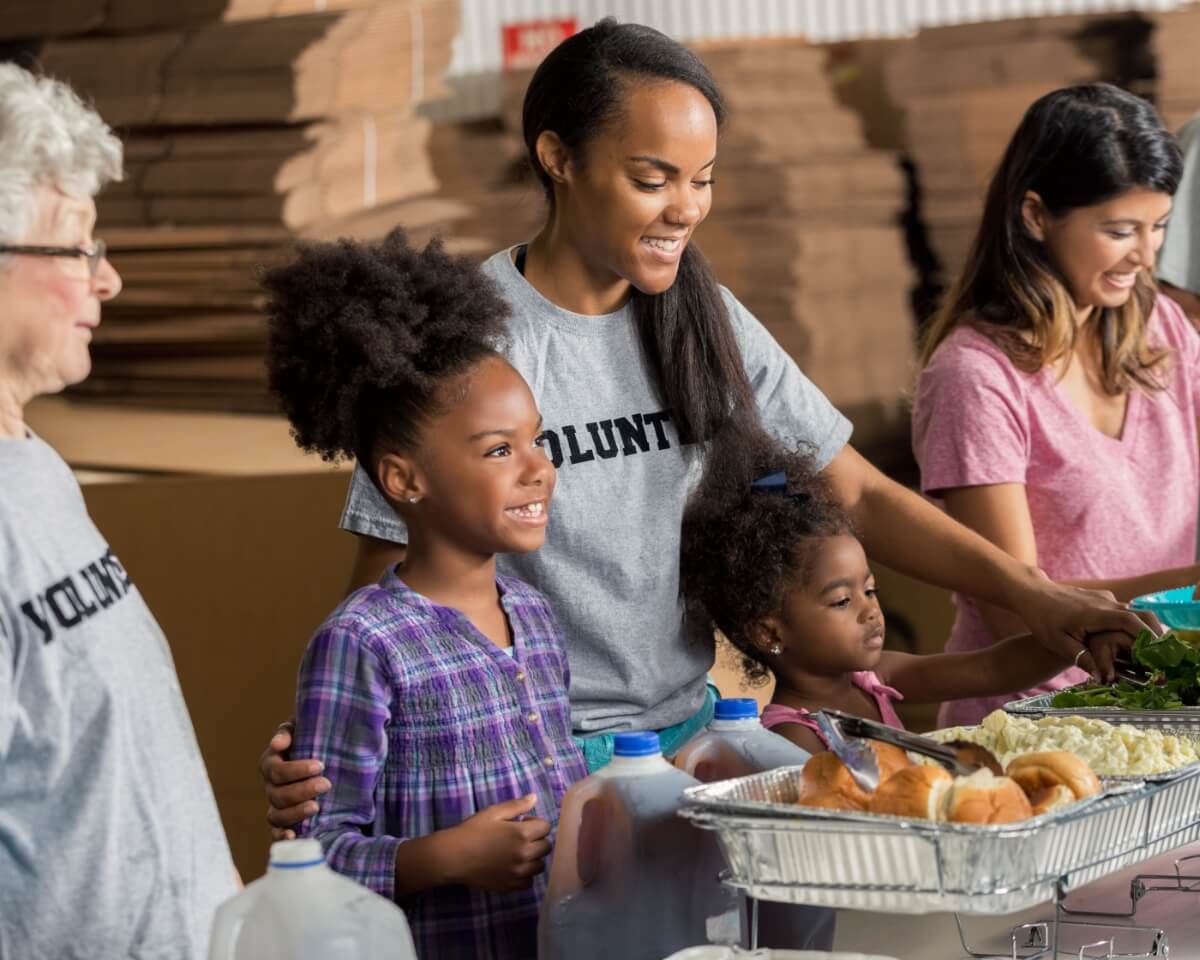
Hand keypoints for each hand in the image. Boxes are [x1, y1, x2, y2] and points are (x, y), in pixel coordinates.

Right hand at [260, 721, 330, 839]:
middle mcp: (270, 786)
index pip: (276, 770)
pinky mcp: (284, 821)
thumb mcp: (302, 729)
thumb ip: (288, 731)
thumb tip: (279, 743)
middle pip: (277, 794)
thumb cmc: (311, 740)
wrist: (324, 759)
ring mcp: (276, 805)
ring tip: (317, 807)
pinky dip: (282, 836)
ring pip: (276, 815)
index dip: (296, 770)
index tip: (320, 766)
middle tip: (326, 784)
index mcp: (271, 763)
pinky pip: (276, 833)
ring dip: (295, 813)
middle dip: (302, 790)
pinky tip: (294, 836)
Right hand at [443, 794, 551, 891]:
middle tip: (520, 838)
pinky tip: (513, 867)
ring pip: (540, 865)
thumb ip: (517, 805)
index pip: (546, 827)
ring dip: (533, 858)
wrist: (453, 856)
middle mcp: (525, 854)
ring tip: (517, 853)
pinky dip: (525, 874)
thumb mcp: (494, 812)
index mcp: (522, 833)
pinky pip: (529, 882)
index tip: (523, 823)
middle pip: (546, 847)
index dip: (536, 822)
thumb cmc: (472, 831)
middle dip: (537, 839)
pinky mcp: (511, 886)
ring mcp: (519, 872)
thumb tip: (535, 798)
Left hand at [1017, 573, 1159, 682]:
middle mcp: (1105, 602)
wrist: (1032, 593)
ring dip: (1144, 629)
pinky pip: (1124, 610)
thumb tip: (1102, 677)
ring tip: (1148, 651)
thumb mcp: (1057, 643)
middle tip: (1158, 655)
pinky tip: (1130, 640)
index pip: (1130, 622)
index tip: (1157, 653)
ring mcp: (1104, 598)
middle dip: (1154, 634)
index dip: (1147, 636)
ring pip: (1134, 612)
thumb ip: (1081, 658)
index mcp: (1096, 613)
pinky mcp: (1102, 598)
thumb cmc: (1041, 619)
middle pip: (1141, 615)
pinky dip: (1132, 624)